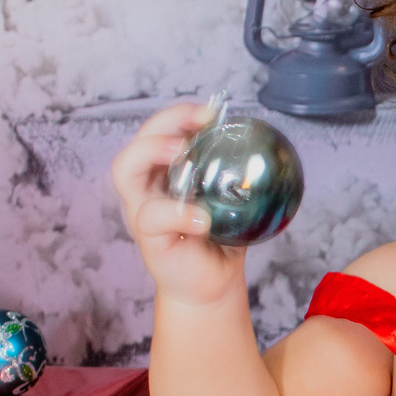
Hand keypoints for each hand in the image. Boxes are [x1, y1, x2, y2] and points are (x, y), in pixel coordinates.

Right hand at [111, 103, 247, 305]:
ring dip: (152, 152)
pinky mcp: (148, 237)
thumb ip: (237, 177)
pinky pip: (152, 217)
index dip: (178, 114)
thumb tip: (270, 149)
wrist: (212, 283)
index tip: (212, 112)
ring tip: (181, 151)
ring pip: (125, 170)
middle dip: (163, 123)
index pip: (158, 131)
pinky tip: (201, 218)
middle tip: (197, 124)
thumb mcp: (232, 202)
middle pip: (136, 139)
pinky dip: (176, 212)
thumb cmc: (220, 239)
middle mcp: (147, 187)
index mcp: (165, 172)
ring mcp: (142, 210)